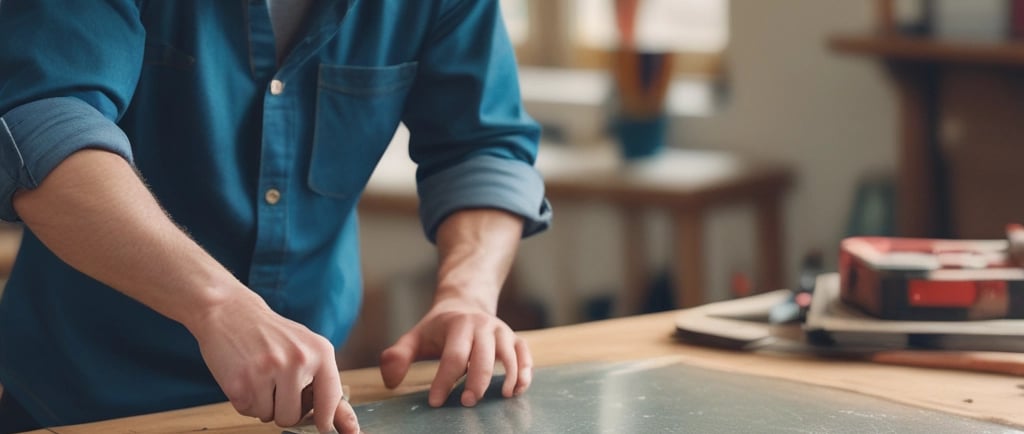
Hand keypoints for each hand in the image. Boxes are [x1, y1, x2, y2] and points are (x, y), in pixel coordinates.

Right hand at [189, 295, 358, 432]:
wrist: (229, 311)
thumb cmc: (271, 334)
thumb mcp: (306, 349)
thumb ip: (325, 385)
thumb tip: (348, 426)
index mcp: (320, 352)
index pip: (331, 399)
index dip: (327, 420)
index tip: (325, 428)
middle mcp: (298, 360)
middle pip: (294, 417)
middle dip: (283, 408)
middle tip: (275, 383)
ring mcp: (268, 371)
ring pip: (270, 418)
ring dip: (263, 406)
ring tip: (260, 377)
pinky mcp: (241, 382)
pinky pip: (248, 412)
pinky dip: (245, 401)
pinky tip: (244, 376)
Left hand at [379, 297, 532, 406]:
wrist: (465, 303)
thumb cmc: (438, 328)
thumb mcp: (415, 337)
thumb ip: (399, 356)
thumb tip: (391, 381)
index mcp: (458, 325)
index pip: (453, 357)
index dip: (444, 381)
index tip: (435, 402)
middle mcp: (483, 326)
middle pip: (484, 358)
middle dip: (477, 383)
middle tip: (466, 404)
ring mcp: (502, 332)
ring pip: (509, 355)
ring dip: (509, 377)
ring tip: (502, 398)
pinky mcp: (515, 339)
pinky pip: (525, 354)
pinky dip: (525, 373)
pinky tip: (517, 390)